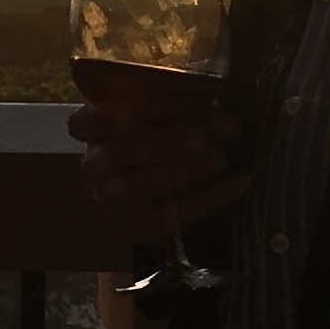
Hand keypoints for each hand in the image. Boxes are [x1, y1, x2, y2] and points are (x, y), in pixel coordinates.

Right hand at [69, 89, 249, 244]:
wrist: (138, 196)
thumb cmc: (154, 140)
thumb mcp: (159, 117)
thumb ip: (184, 110)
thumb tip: (225, 118)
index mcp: (90, 128)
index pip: (101, 116)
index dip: (141, 108)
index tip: (185, 101)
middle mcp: (93, 165)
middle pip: (120, 152)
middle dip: (165, 142)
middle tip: (203, 137)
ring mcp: (110, 200)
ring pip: (138, 187)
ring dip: (183, 171)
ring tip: (220, 158)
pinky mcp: (137, 227)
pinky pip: (170, 217)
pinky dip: (208, 198)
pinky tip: (239, 182)